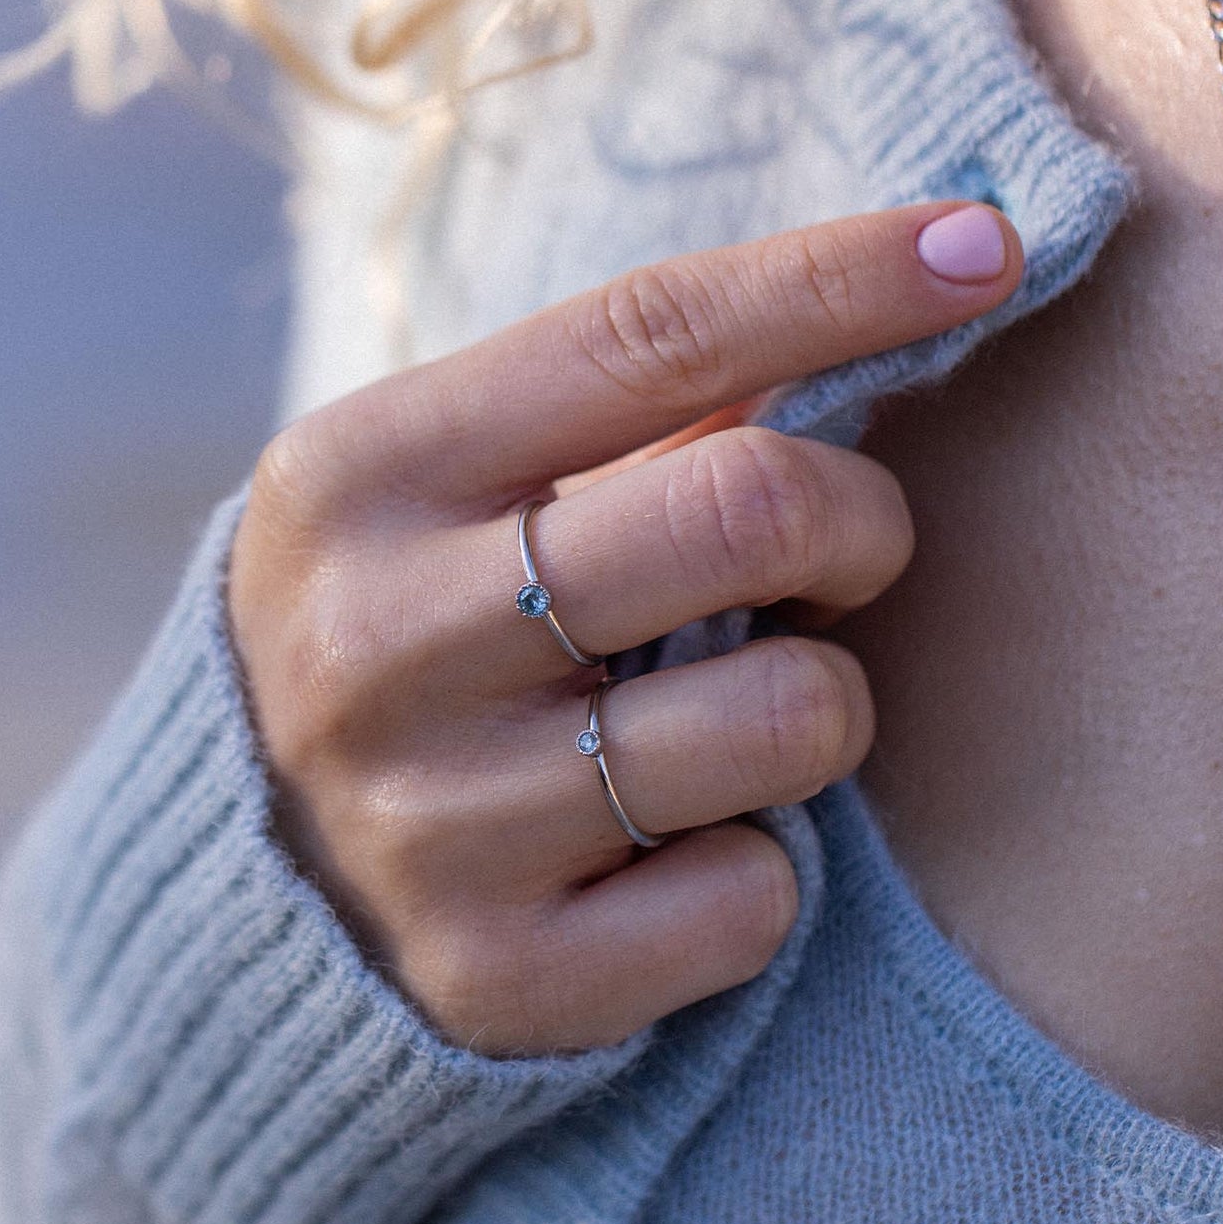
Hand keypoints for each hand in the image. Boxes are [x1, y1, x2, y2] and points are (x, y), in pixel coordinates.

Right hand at [228, 203, 1021, 1053]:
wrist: (238, 905)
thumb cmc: (403, 643)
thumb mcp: (439, 501)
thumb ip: (618, 421)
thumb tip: (876, 307)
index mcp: (360, 475)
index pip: (650, 331)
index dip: (842, 277)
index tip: (985, 244)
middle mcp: (380, 641)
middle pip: (750, 506)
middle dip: (861, 520)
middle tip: (847, 553)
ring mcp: (435, 824)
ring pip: (792, 716)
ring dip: (823, 708)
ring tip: (739, 721)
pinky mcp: (501, 979)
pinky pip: (756, 898)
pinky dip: (760, 868)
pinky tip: (677, 856)